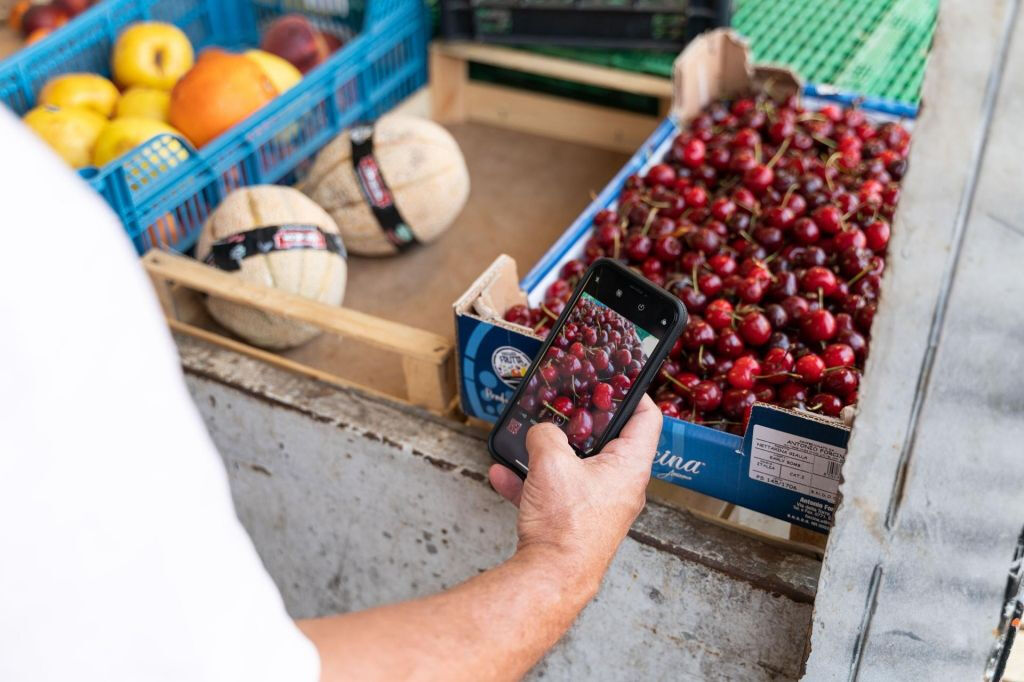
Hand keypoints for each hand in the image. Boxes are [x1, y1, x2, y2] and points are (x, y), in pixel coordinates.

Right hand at [489, 394, 661, 589]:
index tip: (618, 379)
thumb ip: (546, 435)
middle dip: (580, 422)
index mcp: (629, 466)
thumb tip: (540, 431)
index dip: (635, 393)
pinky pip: (552, 492)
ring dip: (547, 452)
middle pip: (607, 441)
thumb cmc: (566, 527)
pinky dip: (530, 482)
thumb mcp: (552, 463)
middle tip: (565, 403)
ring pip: (575, 467)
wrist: (549, 579)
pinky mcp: (574, 521)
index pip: (647, 418)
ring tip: (527, 438)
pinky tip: (502, 475)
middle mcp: (619, 486)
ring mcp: (597, 505)